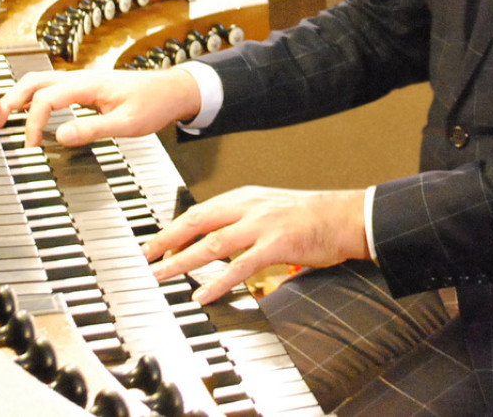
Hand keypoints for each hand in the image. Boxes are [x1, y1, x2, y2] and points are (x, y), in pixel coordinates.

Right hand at [0, 67, 201, 146]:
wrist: (173, 90)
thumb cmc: (154, 104)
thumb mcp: (126, 123)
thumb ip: (93, 129)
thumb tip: (59, 136)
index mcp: (88, 85)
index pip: (46, 98)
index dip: (33, 123)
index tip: (31, 146)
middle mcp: (81, 78)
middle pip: (33, 82)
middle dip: (9, 100)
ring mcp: (82, 81)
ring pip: (39, 82)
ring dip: (17, 97)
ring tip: (1, 117)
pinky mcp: (85, 88)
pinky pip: (51, 88)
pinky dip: (32, 98)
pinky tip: (28, 111)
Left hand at [144, 186, 370, 304]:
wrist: (347, 216)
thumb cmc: (312, 216)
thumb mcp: (270, 209)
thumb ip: (243, 221)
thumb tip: (216, 240)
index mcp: (246, 197)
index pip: (199, 211)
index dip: (172, 228)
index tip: (153, 244)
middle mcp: (250, 206)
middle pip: (197, 222)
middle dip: (166, 240)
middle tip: (145, 258)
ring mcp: (263, 225)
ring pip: (213, 244)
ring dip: (183, 261)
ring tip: (162, 275)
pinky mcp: (278, 244)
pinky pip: (241, 266)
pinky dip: (218, 282)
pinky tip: (203, 294)